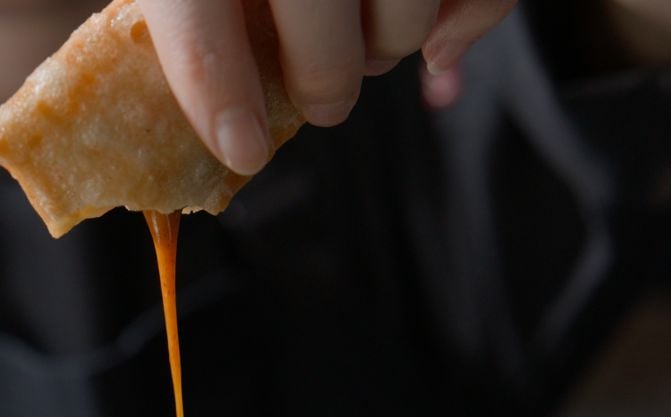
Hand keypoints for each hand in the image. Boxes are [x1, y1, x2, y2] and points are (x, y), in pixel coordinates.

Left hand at [135, 0, 516, 174]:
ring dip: (393, 42)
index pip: (202, 10)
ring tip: (371, 50)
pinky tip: (443, 43)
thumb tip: (222, 104)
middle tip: (323, 103)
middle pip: (314, 0)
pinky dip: (474, 15)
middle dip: (322, 76)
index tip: (242, 148)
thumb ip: (196, 4)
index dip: (218, 90)